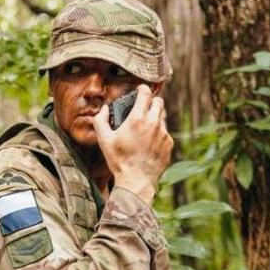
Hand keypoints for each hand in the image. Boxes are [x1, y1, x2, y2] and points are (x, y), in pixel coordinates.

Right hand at [91, 84, 173, 203]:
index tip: (140, 90)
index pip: (146, 93)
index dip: (143, 89)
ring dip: (154, 117)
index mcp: (137, 119)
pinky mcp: (169, 144)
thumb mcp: (104, 140)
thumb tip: (102, 110)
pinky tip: (148, 143)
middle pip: (159, 101)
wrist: (136, 181)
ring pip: (162, 116)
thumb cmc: (119, 160)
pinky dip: (158, 133)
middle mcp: (153, 123)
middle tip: (143, 107)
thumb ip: (100, 121)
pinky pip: (164, 132)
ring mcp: (163, 133)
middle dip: (151, 101)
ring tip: (144, 128)